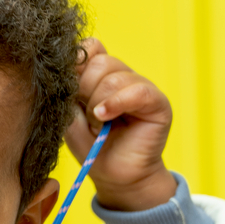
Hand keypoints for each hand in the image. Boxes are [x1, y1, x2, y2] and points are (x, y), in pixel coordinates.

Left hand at [65, 38, 174, 210]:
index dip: (76, 64)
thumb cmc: (91, 147)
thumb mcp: (69, 116)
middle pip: (99, 62)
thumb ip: (67, 90)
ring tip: (98, 126)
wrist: (113, 176)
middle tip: (87, 117)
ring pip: (114, 77)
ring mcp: (141, 87)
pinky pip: (137, 91)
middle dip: (85, 91)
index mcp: (101, 76)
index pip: (91, 47)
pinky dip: (116, 103)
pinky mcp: (157, 102)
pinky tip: (104, 118)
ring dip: (98, 105)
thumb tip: (68, 64)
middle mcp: (123, 76)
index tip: (69, 90)